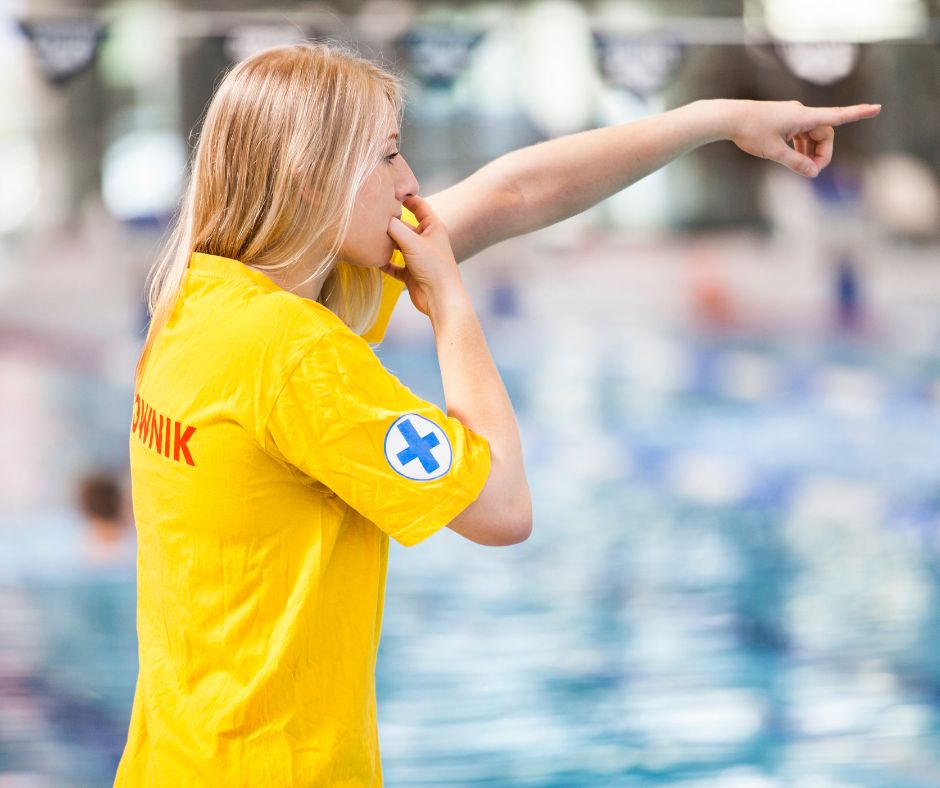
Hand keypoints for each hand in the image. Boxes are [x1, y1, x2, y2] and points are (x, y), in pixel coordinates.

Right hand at [384, 194, 462, 316]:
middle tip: (372, 216)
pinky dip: (384, 262)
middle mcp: (426, 240)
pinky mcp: (411, 273)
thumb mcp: (412, 242)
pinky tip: (373, 259)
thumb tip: (378, 218)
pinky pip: (394, 265)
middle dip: (389, 222)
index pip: (419, 205)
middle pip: (404, 226)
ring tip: (369, 237)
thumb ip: (394, 227)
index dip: (406, 197)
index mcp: (433, 228)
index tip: (390, 190)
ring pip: (397, 245)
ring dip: (385, 243)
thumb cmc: (433, 267)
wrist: (440, 298)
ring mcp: (418, 257)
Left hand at [725, 99, 880, 176]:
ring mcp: (792, 116)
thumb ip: (796, 163)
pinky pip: (801, 134)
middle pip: (824, 133)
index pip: (837, 116)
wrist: (729, 118)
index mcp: (803, 117)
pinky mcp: (784, 120)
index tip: (877, 108)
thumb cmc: (751, 132)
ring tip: (801, 168)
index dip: (858, 114)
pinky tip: (793, 157)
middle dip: (822, 153)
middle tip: (812, 172)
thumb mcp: (774, 152)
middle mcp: (801, 113)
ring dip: (811, 152)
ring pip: (812, 135)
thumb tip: (813, 173)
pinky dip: (801, 146)